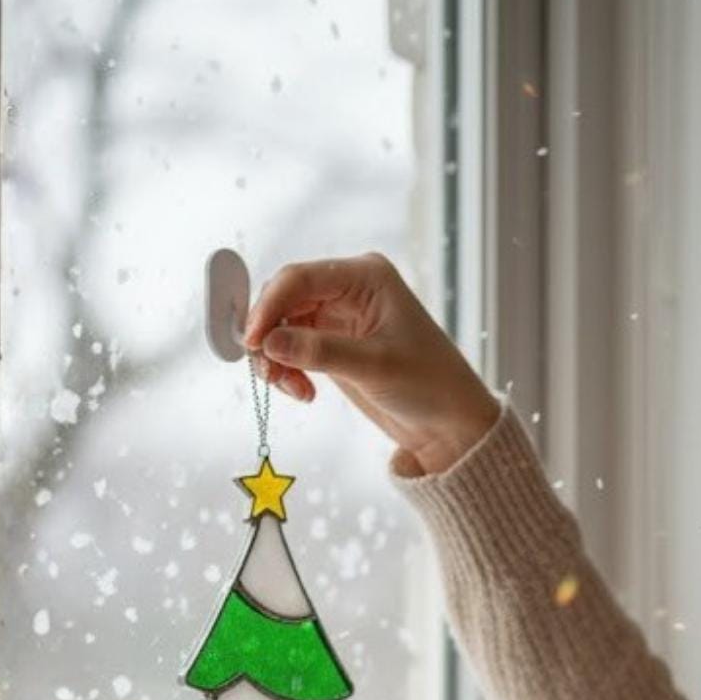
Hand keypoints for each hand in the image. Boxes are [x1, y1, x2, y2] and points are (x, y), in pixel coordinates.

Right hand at [241, 250, 502, 476]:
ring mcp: (340, 315)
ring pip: (283, 326)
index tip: (251, 342)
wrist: (449, 423)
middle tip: (267, 373)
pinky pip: (293, 348)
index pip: (299, 278)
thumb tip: (267, 343)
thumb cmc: (428, 385)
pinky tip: (303, 393)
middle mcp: (349, 288)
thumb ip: (320, 352)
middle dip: (269, 335)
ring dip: (276, 357)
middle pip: (285, 299)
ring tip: (291, 389)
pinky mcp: (334, 343)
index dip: (269, 307)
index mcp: (365, 276)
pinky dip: (288, 369)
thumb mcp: (374, 367)